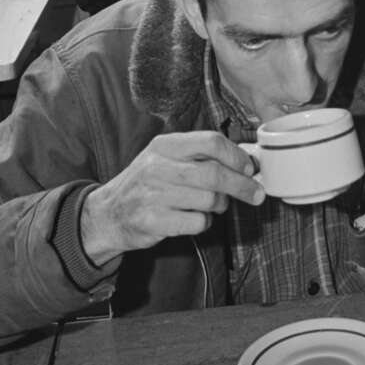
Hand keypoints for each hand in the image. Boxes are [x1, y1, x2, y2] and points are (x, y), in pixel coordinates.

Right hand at [80, 132, 264, 265]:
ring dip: (219, 205)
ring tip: (213, 204)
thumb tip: (247, 162)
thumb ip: (201, 156)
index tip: (250, 168)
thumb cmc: (149, 183)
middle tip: (256, 194)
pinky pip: (196, 222)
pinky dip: (204, 222)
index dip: (236, 155)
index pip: (210, 141)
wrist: (108, 214)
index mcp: (165, 145)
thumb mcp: (167, 158)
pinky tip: (194, 218)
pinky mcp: (152, 221)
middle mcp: (157, 166)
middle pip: (214, 174)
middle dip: (242, 185)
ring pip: (209, 199)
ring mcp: (153, 194)